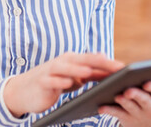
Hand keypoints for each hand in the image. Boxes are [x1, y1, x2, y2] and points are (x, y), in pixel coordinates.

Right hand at [3, 52, 123, 116]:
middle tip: (115, 67)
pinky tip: (67, 83)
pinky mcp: (41, 82)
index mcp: (72, 61)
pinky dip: (58, 81)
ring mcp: (50, 71)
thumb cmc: (53, 83)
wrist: (25, 91)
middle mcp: (62, 63)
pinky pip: (50, 80)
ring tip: (89, 71)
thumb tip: (107, 61)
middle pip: (82, 60)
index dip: (108, 63)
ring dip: (77, 69)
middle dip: (99, 63)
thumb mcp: (73, 77)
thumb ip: (89, 71)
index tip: (125, 68)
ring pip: (65, 68)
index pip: (93, 60)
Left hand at [98, 71, 150, 126]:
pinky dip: (108, 110)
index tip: (148, 83)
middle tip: (128, 90)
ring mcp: (139, 115)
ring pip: (129, 106)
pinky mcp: (126, 119)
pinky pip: (116, 114)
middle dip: (136, 95)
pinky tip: (101, 105)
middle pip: (144, 100)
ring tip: (116, 94)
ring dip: (122, 101)